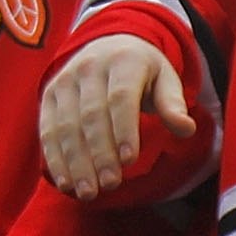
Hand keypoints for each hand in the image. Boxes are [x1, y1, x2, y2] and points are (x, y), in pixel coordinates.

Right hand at [40, 33, 192, 199]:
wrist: (108, 44)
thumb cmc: (142, 71)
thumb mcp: (165, 79)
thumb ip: (173, 104)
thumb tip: (186, 128)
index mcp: (123, 60)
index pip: (121, 97)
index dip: (124, 129)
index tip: (130, 161)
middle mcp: (89, 67)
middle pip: (91, 115)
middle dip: (100, 153)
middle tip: (110, 184)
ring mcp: (64, 81)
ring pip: (66, 126)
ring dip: (76, 162)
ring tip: (88, 192)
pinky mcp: (49, 96)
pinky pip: (48, 131)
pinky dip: (55, 160)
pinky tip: (66, 184)